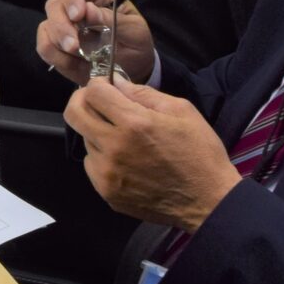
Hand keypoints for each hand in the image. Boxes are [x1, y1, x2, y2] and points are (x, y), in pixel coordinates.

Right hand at [36, 0, 156, 84]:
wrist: (133, 67)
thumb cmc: (135, 41)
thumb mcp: (134, 30)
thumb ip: (113, 20)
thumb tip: (89, 11)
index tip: (78, 15)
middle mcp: (75, 4)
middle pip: (54, 4)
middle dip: (62, 26)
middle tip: (74, 45)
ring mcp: (62, 24)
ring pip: (46, 27)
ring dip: (60, 44)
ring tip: (81, 57)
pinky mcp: (55, 44)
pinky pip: (44, 47)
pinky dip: (59, 58)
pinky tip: (77, 63)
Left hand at [63, 76, 237, 229]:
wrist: (209, 201)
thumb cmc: (200, 153)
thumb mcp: (182, 112)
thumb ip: (144, 93)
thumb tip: (116, 82)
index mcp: (134, 124)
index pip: (94, 92)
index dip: (98, 84)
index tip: (106, 86)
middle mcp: (114, 147)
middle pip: (74, 113)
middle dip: (82, 100)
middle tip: (97, 101)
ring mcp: (107, 172)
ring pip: (85, 139)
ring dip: (97, 131)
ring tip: (122, 136)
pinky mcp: (106, 192)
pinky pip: (92, 164)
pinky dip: (102, 156)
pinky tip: (125, 159)